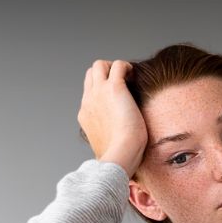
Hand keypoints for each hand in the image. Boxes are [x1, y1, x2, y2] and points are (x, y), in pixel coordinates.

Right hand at [78, 59, 148, 177]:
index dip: (102, 90)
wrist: (119, 156)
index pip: (89, 93)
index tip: (118, 97)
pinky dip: (126, 66)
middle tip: (124, 83)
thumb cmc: (118, 157)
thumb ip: (109, 141)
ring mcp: (99, 93)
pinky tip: (135, 76)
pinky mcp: (114, 88)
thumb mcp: (107, 148)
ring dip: (114, 67)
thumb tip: (118, 146)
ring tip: (129, 77)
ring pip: (99, 65)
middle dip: (105, 73)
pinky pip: (118, 65)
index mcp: (86, 114)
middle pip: (90, 75)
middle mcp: (89, 101)